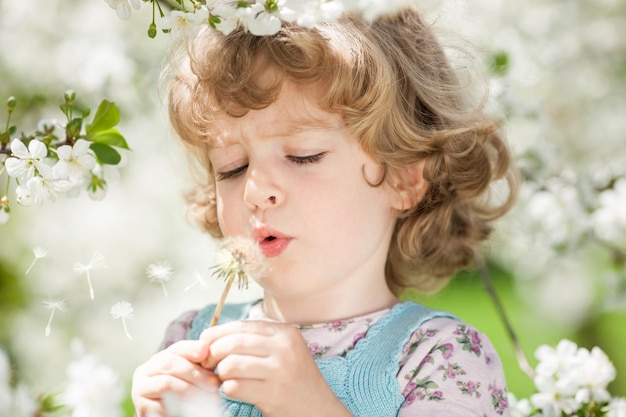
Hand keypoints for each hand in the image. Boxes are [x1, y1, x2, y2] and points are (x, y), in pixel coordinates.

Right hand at [131, 339, 220, 416]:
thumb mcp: (191, 375)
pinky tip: (194, 408)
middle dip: (196, 373)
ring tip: (209, 397)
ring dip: (192, 389)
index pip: (177, 348)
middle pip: (170, 364)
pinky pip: (162, 404)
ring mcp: (140, 389)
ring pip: (167, 383)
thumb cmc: (183, 393)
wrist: (170, 414)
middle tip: (214, 384)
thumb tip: (205, 348)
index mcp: (159, 359)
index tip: (206, 352)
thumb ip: (198, 362)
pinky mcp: (142, 407)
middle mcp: (145, 370)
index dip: (192, 349)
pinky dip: (181, 406)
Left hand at [200, 320, 352, 416]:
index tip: (204, 343)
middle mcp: (284, 348)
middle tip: (208, 364)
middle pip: (233, 343)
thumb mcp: (283, 350)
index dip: (217, 334)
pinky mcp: (273, 394)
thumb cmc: (294, 379)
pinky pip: (235, 387)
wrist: (318, 409)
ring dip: (221, 374)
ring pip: (231, 365)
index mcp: (285, 333)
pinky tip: (235, 391)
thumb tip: (211, 337)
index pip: (241, 326)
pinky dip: (228, 389)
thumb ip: (255, 340)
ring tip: (225, 379)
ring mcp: (280, 371)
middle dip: (213, 353)